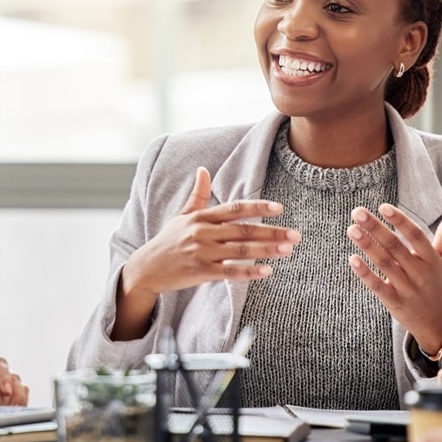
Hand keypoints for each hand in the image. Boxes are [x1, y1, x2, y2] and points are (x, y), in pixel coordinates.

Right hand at [116, 167, 299, 339]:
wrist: (146, 268)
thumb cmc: (168, 241)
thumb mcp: (181, 216)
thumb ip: (196, 195)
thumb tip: (202, 169)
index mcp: (201, 217)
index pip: (234, 209)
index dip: (258, 207)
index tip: (279, 208)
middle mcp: (202, 232)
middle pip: (243, 230)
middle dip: (272, 232)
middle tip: (296, 235)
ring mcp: (201, 252)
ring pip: (240, 250)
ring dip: (267, 250)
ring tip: (288, 250)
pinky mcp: (200, 272)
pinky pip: (229, 271)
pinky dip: (249, 272)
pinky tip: (267, 271)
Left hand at [348, 205, 441, 352]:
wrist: (438, 324)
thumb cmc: (437, 286)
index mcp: (432, 260)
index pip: (416, 236)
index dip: (400, 221)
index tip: (383, 206)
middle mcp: (420, 273)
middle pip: (396, 247)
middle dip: (376, 228)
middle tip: (358, 212)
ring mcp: (407, 289)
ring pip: (385, 264)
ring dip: (367, 246)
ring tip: (352, 229)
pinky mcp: (395, 303)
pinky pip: (378, 286)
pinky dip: (365, 273)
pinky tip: (352, 259)